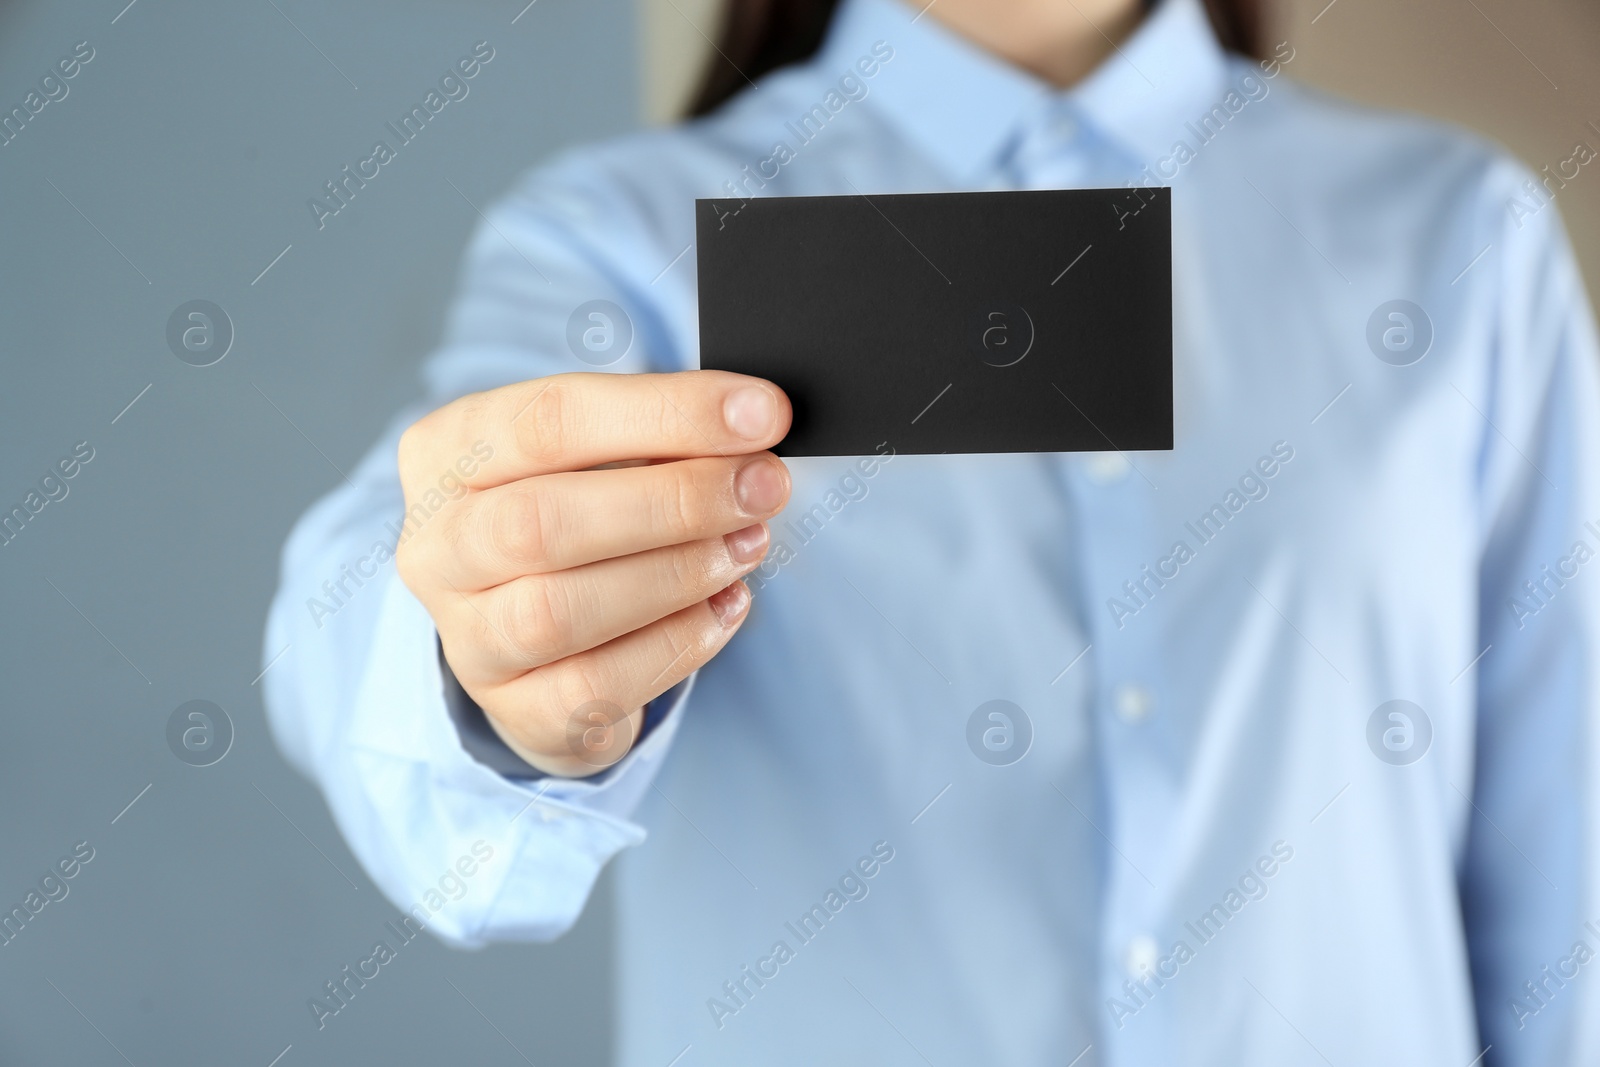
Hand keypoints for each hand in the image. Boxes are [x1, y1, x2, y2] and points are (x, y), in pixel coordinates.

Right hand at [394, 371, 791, 776]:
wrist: (534, 625)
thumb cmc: (577, 509)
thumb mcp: (600, 451)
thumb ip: (659, 434)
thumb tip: (752, 423)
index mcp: (449, 451)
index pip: (549, 419)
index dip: (666, 413)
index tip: (760, 414)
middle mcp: (437, 545)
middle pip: (540, 522)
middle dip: (673, 501)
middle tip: (761, 487)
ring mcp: (466, 637)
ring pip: (560, 612)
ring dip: (676, 574)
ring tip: (747, 545)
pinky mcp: (514, 707)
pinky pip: (596, 687)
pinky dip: (677, 644)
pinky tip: (725, 606)